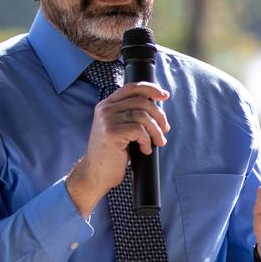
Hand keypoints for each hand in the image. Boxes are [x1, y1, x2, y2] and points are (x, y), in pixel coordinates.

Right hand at [66, 82, 169, 216]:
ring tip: (158, 142)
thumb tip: (157, 107)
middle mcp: (105, 109)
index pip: (132, 87)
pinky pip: (140, 131)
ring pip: (143, 116)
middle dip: (159, 116)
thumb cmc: (112, 153)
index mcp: (107, 105)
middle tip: (165, 130)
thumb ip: (131, 115)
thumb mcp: (121, 129)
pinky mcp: (111, 132)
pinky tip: (145, 150)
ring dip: (156, 131)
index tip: (164, 96)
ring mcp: (107, 119)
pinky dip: (147, 141)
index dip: (150, 89)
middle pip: (142, 102)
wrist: (95, 174)